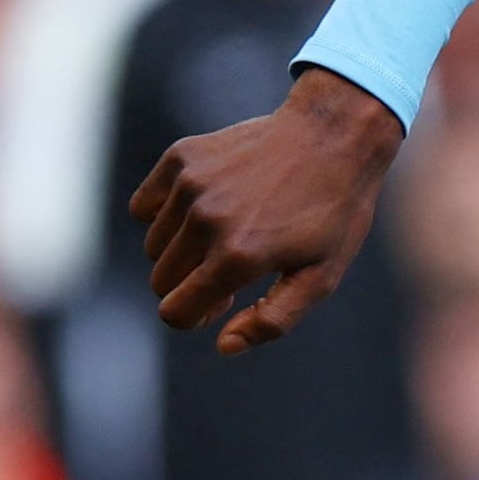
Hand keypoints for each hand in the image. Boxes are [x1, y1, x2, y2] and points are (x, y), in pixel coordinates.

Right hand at [131, 67, 403, 355]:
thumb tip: (222, 345)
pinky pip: (144, 205)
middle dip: (189, 286)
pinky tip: (205, 206)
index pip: (175, 312)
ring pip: (154, 245)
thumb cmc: (332, 212)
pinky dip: (165, 214)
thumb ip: (272, 320)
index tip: (222, 303)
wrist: (334, 134)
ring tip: (227, 233)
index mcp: (237, 257)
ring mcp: (190, 185)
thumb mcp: (321, 277)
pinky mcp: (181, 157)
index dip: (195, 318)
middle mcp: (206, 221)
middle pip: (161, 281)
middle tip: (231, 268)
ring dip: (181, 250)